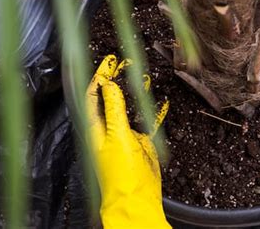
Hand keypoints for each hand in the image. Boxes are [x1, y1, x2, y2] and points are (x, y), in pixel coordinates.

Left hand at [86, 55, 170, 227]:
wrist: (137, 198)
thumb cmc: (121, 172)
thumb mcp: (116, 135)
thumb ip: (114, 108)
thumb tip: (108, 83)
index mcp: (97, 126)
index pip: (95, 95)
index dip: (100, 76)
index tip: (110, 61)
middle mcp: (110, 128)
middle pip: (112, 97)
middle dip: (118, 79)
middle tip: (128, 62)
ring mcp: (126, 134)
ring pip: (131, 106)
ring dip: (137, 91)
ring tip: (144, 75)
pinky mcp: (142, 142)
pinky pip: (150, 121)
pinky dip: (157, 111)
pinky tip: (164, 101)